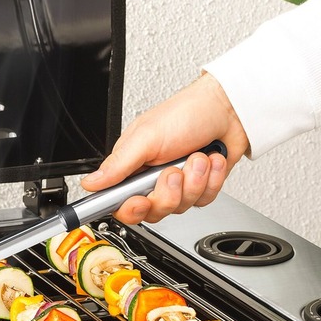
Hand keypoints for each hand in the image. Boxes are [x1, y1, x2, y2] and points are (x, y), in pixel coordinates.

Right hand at [80, 72, 249, 223]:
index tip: (141, 201)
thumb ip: (118, 165)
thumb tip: (91, 183)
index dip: (130, 208)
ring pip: (179, 207)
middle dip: (168, 194)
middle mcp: (152, 178)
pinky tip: (209, 161)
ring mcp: (177, 184)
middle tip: (173, 173)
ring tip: (196, 158)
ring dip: (193, 182)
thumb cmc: (186, 114)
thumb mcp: (146, 138)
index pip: (120, 202)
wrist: (229, 110)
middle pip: (152, 211)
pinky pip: (202, 201)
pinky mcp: (199, 187)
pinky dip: (210, 181)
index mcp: (132, 166)